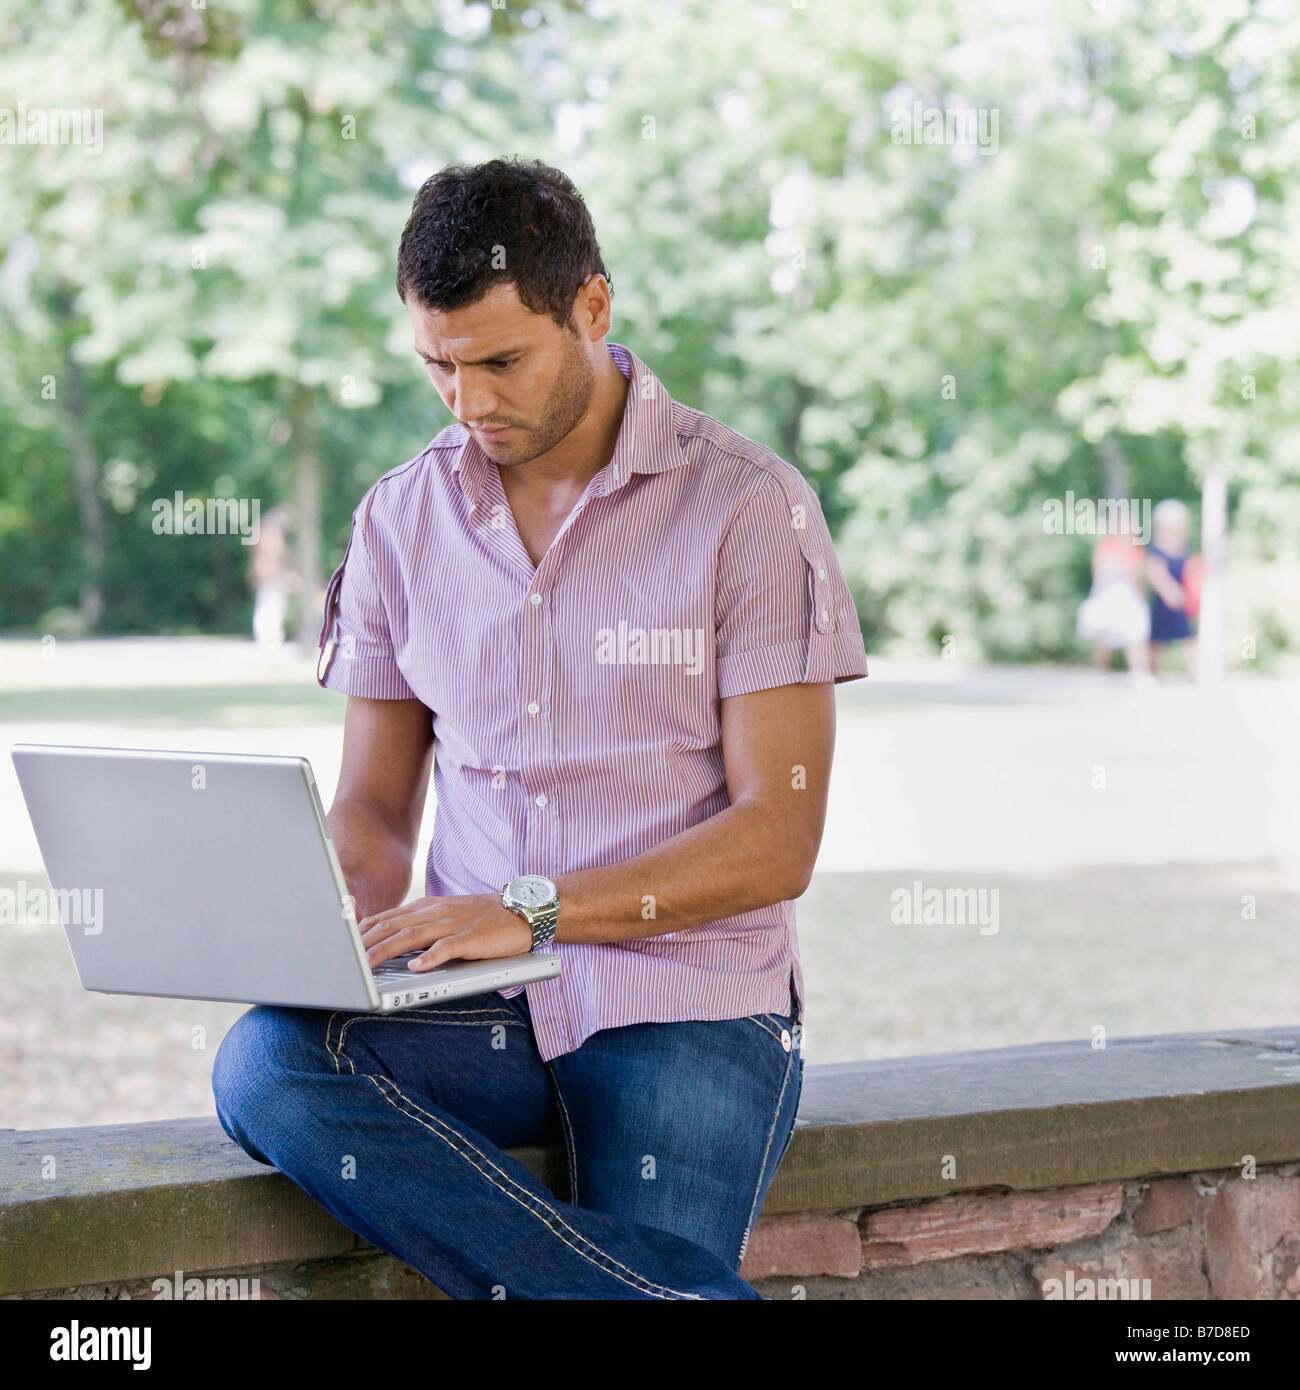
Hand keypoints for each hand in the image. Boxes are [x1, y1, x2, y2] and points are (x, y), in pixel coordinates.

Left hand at [359, 892, 531, 971]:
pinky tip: (415, 968)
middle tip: (344, 960)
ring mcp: (453, 924)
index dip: (363, 931)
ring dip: (386, 951)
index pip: (387, 918)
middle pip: (392, 926)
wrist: (522, 910)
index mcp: (427, 907)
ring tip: (366, 966)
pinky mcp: (471, 938)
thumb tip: (391, 943)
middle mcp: (436, 912)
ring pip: (412, 936)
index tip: (343, 944)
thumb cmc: (483, 917)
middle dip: (366, 943)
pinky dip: (430, 958)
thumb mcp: (446, 915)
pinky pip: (447, 947)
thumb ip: (421, 926)